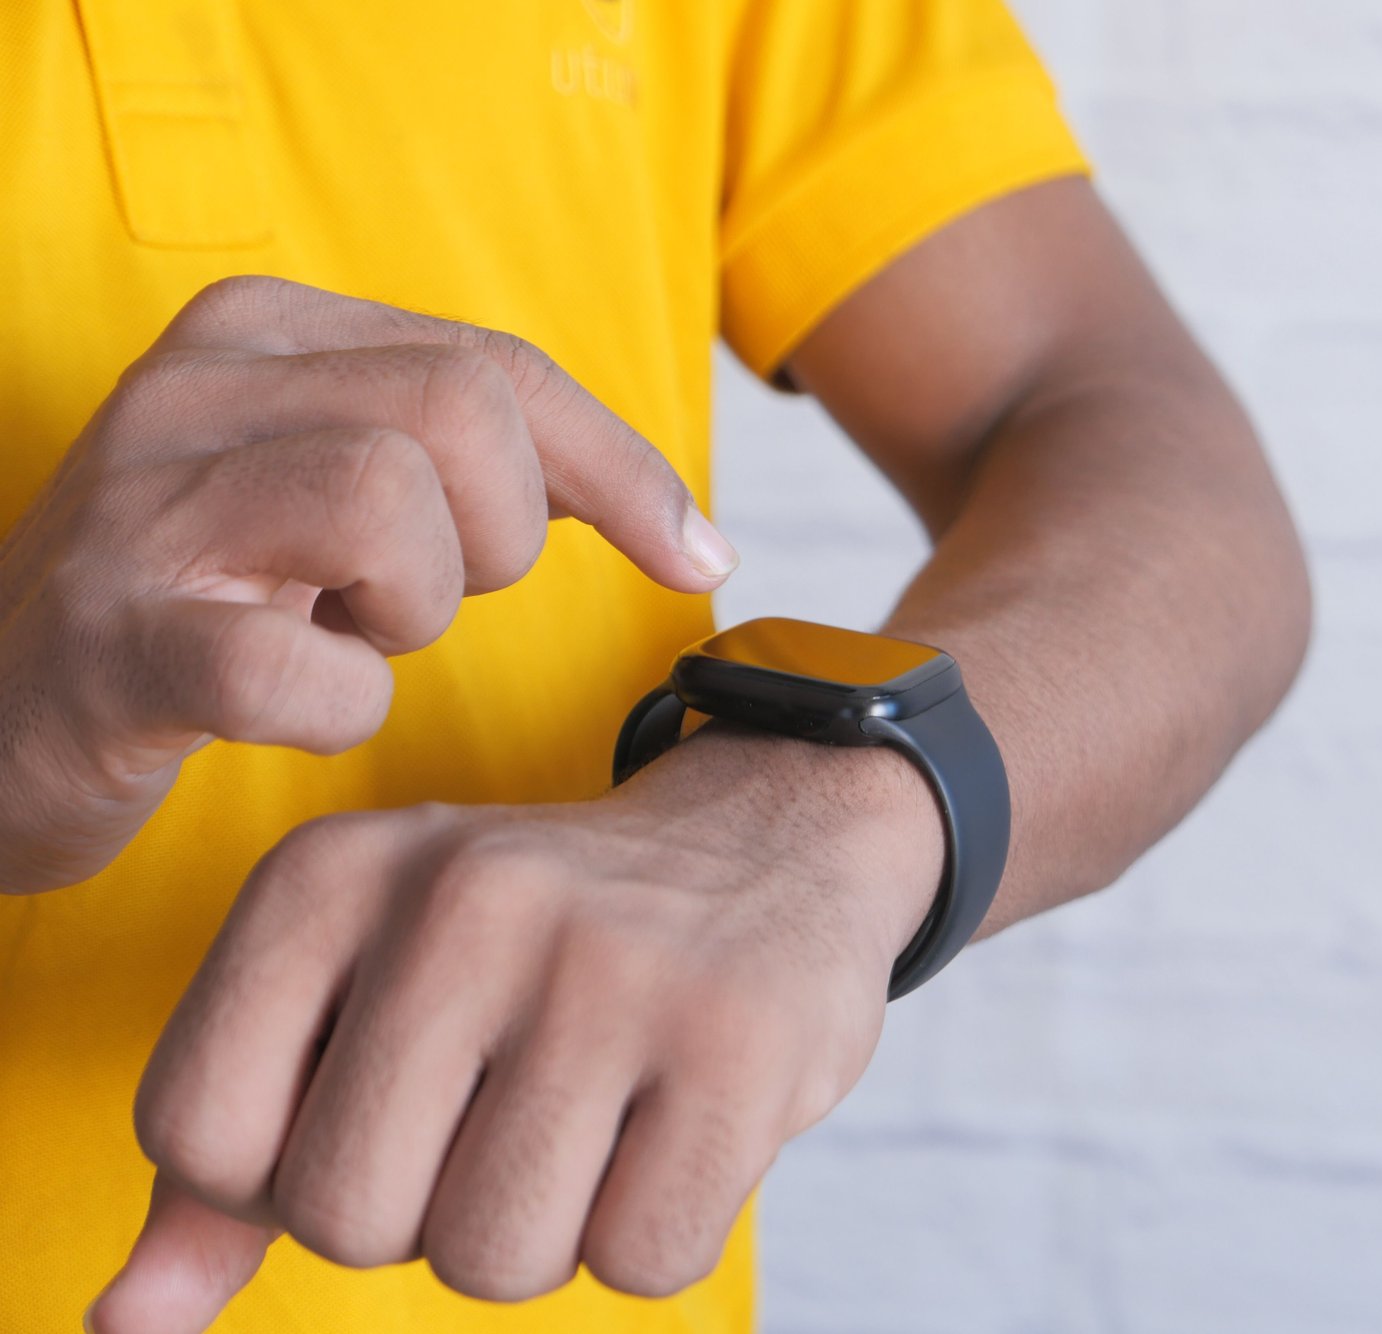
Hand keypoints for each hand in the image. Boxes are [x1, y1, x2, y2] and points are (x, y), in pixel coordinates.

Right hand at [0, 275, 735, 893]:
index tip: (691, 554)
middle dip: (501, 536)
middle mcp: (192, 393)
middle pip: (463, 416)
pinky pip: (302, 670)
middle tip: (420, 596)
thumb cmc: (215, 601)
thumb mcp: (343, 487)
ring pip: (390, 507)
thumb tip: (693, 530)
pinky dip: (339, 706)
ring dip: (415, 609)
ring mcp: (140, 514)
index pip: (497, 365)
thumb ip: (494, 467)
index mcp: (259, 334)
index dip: (622, 468)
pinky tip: (300, 702)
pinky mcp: (114, 645)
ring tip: (345, 633)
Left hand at [86, 726, 941, 1331]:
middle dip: (425, 1215)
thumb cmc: (537, 947)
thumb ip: (232, 1145)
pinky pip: (641, 1264)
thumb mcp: (360, 989)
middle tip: (503, 1119)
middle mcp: (464, 900)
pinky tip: (678, 1129)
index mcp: (334, 873)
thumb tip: (123, 1323)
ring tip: (593, 1123)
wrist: (770, 840)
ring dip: (544, 1234)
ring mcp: (611, 967)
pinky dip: (655, 1234)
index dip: (287, 1170)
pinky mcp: (740, 1041)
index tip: (385, 1104)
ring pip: (494, 1259)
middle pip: (347, 1216)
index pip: (198, 1133)